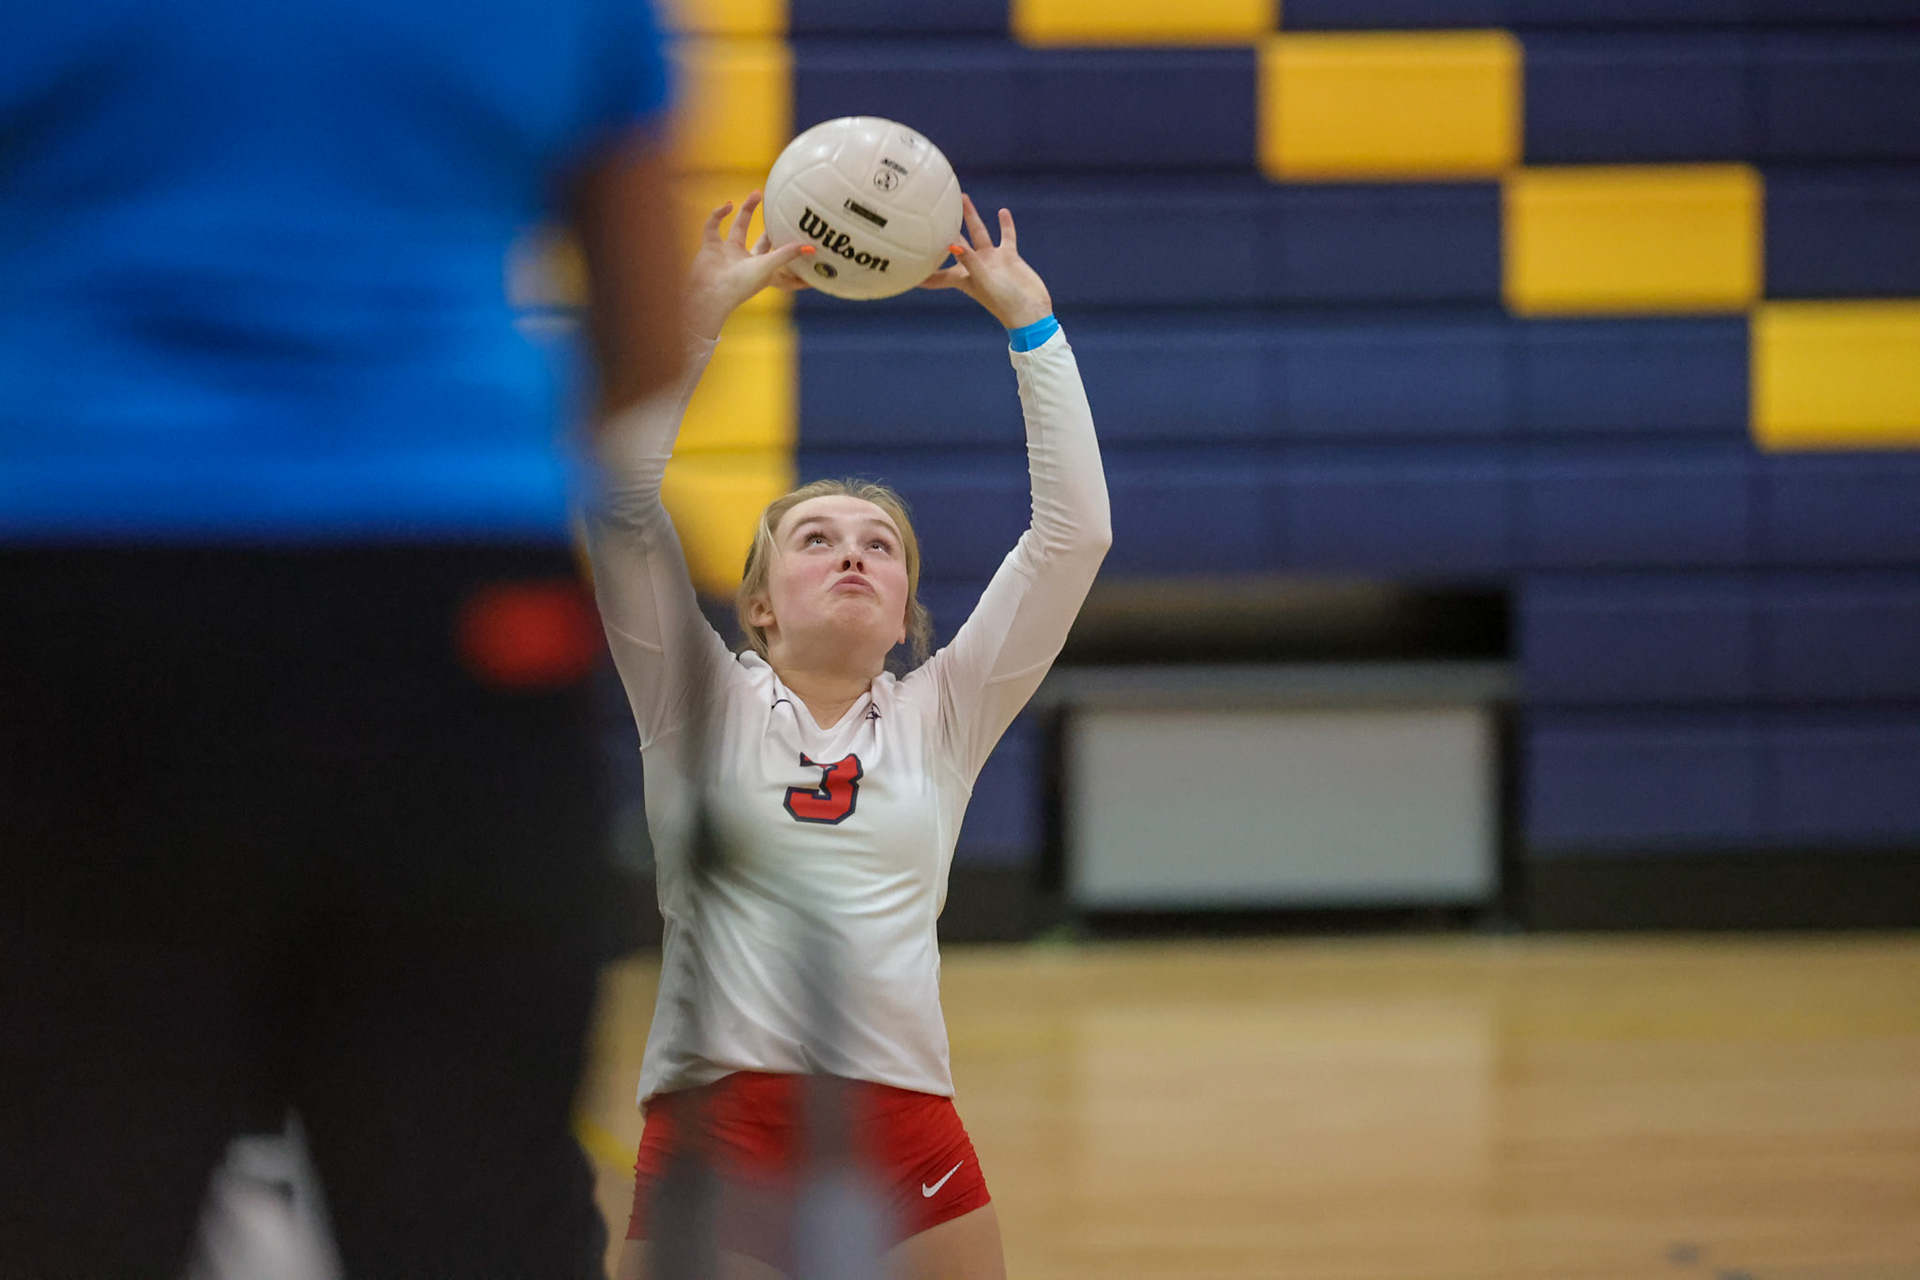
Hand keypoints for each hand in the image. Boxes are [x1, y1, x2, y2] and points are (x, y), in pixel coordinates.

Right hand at [685, 191, 813, 339]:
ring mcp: (727, 253)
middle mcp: (746, 261)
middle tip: (780, 212)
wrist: (709, 293)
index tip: (811, 253)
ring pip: (738, 227)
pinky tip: (728, 205)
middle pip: (762, 242)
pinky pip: (713, 226)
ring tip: (758, 193)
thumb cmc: (741, 285)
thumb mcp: (767, 266)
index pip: (784, 265)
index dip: (796, 261)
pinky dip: (718, 214)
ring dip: (746, 210)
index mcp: (763, 270)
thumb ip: (787, 254)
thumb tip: (812, 248)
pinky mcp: (710, 247)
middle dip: (770, 229)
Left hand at [917, 195, 1051, 329]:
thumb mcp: (985, 282)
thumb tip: (952, 244)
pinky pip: (1006, 236)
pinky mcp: (1009, 256)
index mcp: (963, 278)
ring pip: (978, 233)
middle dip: (943, 230)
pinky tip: (1002, 211)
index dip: (920, 271)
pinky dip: (1005, 224)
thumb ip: (970, 262)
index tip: (902, 262)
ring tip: (962, 198)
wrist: (1031, 312)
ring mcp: (992, 260)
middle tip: (931, 212)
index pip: (936, 274)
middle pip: (954, 243)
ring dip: (971, 217)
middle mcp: (975, 266)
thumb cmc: (1005, 303)